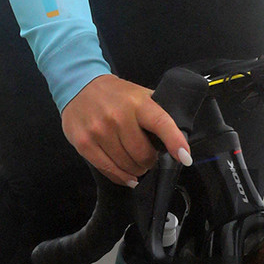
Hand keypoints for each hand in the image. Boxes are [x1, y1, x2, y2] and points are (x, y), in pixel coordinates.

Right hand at [62, 74, 192, 186]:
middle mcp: (117, 117)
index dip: (175, 142)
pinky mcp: (84, 144)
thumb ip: (156, 113)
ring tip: (136, 163)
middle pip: (143, 154)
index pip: (161, 123)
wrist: (78, 86)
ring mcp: (99, 131)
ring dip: (136, 170)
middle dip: (150, 161)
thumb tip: (177, 138)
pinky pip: (108, 170)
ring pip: (127, 165)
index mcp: (137, 103)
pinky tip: (128, 176)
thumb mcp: (139, 95)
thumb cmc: (114, 94)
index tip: (185, 157)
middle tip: (148, 157)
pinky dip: (122, 177)